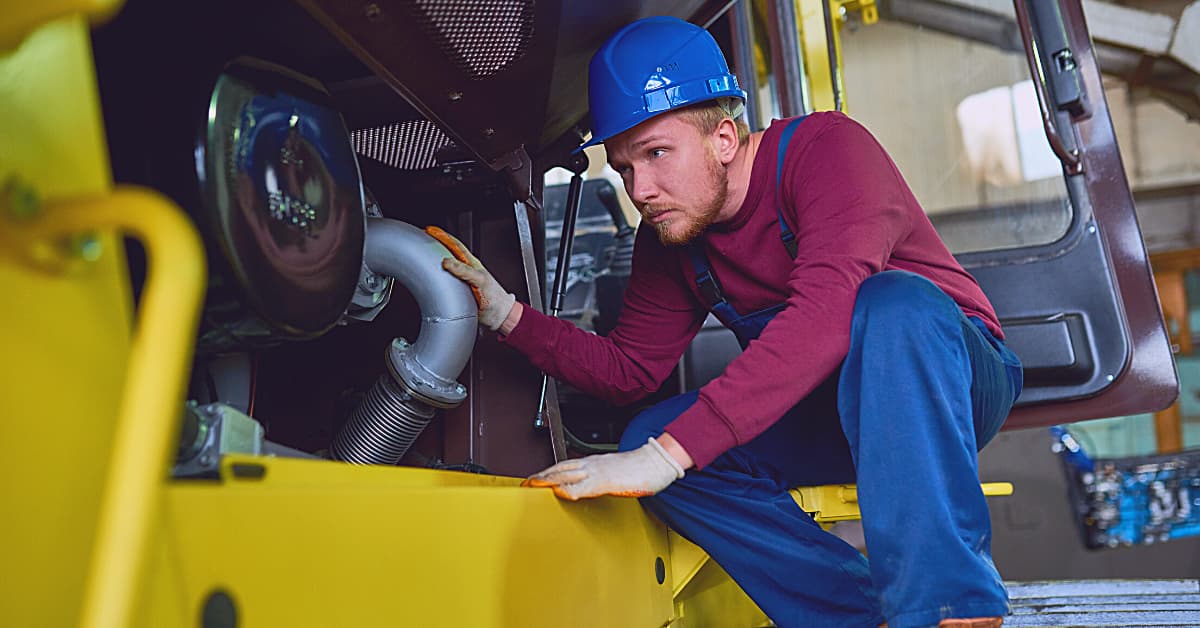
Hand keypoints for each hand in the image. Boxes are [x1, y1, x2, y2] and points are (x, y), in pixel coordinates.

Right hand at [425, 226, 516, 330]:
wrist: (500, 316)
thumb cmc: (496, 298)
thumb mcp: (480, 281)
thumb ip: (464, 271)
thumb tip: (447, 262)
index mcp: (472, 264)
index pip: (456, 246)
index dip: (443, 237)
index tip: (431, 231)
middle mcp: (466, 270)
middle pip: (449, 253)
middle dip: (436, 244)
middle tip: (423, 238)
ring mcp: (462, 281)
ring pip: (447, 266)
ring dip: (435, 259)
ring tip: (424, 254)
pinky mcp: (459, 293)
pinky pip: (445, 282)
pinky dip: (437, 277)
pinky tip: (431, 278)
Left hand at [522, 438, 685, 500]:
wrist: (657, 461)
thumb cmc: (640, 468)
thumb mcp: (614, 473)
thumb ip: (598, 480)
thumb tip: (585, 488)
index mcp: (593, 462)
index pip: (563, 466)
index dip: (546, 473)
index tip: (532, 480)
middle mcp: (592, 464)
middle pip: (559, 468)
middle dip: (541, 476)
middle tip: (525, 483)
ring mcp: (598, 471)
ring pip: (567, 474)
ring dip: (548, 480)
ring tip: (533, 486)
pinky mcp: (607, 480)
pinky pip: (585, 485)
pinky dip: (570, 489)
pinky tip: (561, 493)